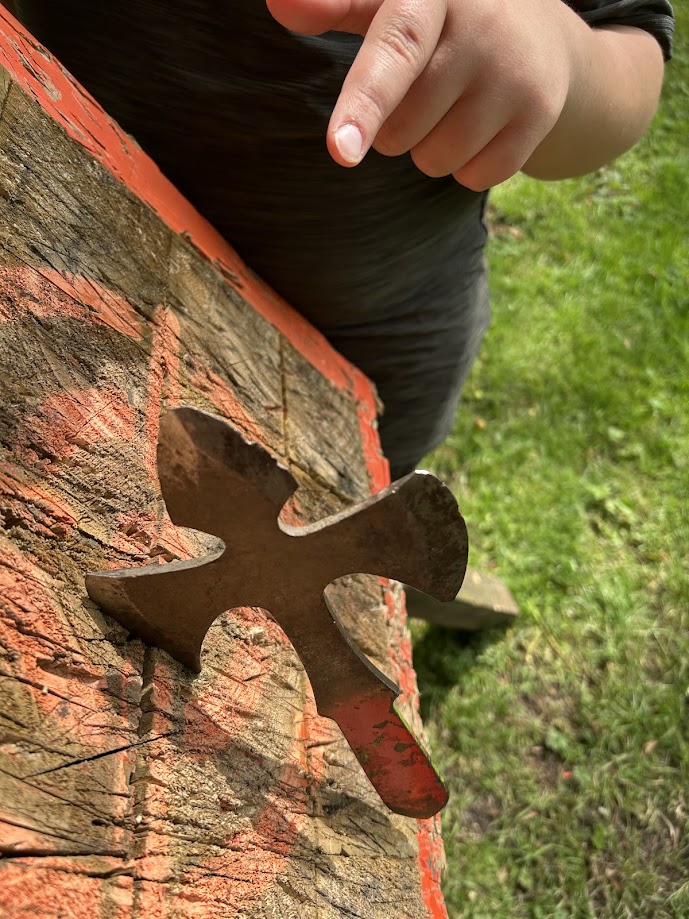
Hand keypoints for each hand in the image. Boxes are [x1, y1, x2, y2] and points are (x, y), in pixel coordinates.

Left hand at [266, 0, 587, 188]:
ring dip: (430, 148)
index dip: (364, 103)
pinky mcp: (540, 115)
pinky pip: (473, 177)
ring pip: (434, 160)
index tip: (341, 152)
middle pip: (400, 130)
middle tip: (423, 89)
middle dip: (395, 127)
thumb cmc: (440, 20)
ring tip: (456, 104)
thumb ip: (337, 5)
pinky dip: (467, 165)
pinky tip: (483, 125)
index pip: (393, 51)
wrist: (542, 34)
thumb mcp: (390, 3)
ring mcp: (516, 73)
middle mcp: (482, 27)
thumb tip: (281, 5)